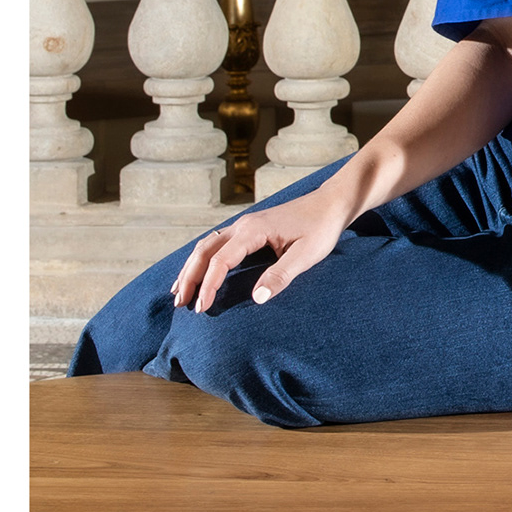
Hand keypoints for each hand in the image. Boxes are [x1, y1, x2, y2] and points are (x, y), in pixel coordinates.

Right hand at [170, 177, 357, 314]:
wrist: (332, 203)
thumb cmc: (322, 227)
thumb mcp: (306, 255)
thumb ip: (281, 275)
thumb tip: (258, 297)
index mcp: (253, 230)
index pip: (221, 260)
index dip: (208, 285)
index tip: (202, 307)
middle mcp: (243, 225)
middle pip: (204, 250)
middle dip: (189, 277)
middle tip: (180, 303)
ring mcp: (245, 225)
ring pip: (207, 245)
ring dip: (191, 267)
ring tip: (179, 291)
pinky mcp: (250, 228)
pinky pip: (217, 243)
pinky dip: (203, 258)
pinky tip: (199, 271)